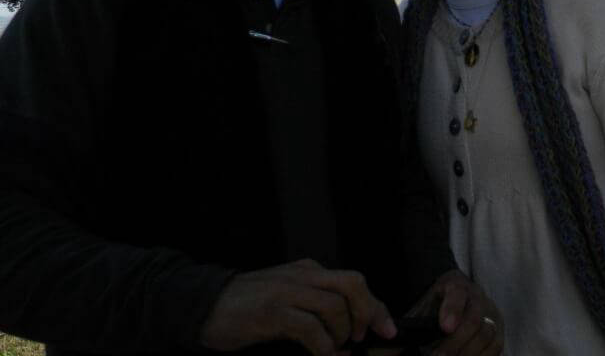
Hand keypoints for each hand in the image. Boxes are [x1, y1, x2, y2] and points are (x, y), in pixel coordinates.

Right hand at [198, 258, 395, 355]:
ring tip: (336, 349)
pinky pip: (309, 328)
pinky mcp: (272, 313)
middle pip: (352, 285)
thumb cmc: (245, 306)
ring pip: (334, 306)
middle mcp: (302, 276)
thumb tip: (347, 327)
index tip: (387, 328)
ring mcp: (287, 292)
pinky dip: (323, 346)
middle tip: (365, 338)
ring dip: (342, 333)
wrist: (203, 304)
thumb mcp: (286, 297)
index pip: (354, 282)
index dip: (375, 306)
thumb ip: (314, 304)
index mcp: (308, 271)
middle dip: (368, 313)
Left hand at [409, 269, 502, 355]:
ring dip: (469, 353)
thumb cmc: (434, 306)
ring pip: (488, 334)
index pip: (458, 293)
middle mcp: (478, 297)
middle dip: (456, 343)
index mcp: (456, 285)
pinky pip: (496, 347)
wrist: (453, 299)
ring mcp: (491, 313)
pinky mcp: (498, 330)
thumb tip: (391, 344)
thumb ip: (410, 323)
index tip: (444, 327)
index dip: (453, 310)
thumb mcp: (422, 307)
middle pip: (474, 319)